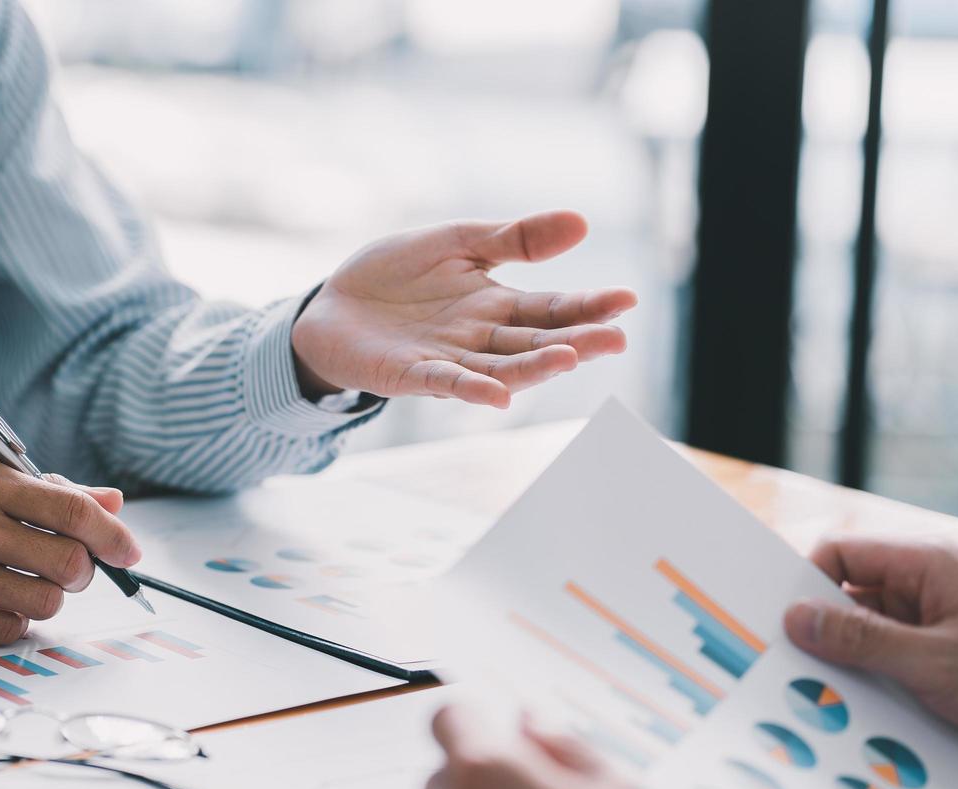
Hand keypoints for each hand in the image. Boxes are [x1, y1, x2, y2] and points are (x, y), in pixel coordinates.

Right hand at [0, 456, 139, 643]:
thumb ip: (45, 491)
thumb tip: (111, 503)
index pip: (73, 511)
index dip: (113, 535)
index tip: (129, 550)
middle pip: (69, 563)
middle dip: (81, 570)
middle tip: (66, 566)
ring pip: (45, 602)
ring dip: (47, 597)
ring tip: (22, 582)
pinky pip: (9, 631)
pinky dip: (13, 620)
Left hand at [292, 211, 634, 407]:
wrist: (330, 305)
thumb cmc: (396, 275)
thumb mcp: (458, 242)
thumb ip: (515, 238)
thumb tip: (582, 221)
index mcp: (496, 306)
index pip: (552, 308)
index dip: (589, 306)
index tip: (627, 301)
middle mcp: (480, 339)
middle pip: (536, 342)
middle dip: (577, 341)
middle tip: (617, 338)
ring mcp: (448, 361)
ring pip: (500, 369)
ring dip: (534, 367)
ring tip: (571, 358)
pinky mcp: (409, 376)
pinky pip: (445, 384)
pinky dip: (471, 392)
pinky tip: (497, 397)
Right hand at [784, 537, 957, 774]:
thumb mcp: (934, 661)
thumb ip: (861, 640)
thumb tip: (796, 618)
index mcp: (925, 565)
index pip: (841, 554)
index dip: (804, 583)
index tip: (775, 623)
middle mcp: (926, 590)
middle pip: (848, 600)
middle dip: (821, 635)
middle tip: (782, 669)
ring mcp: (934, 630)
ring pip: (866, 642)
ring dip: (849, 673)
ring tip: (819, 703)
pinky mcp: (942, 668)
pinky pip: (890, 672)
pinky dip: (874, 694)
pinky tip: (857, 722)